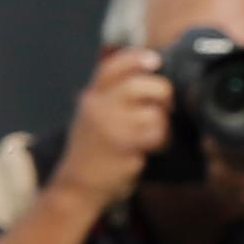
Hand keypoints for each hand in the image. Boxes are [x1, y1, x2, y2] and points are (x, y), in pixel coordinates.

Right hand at [52, 47, 171, 207]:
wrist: (77, 186)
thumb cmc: (92, 150)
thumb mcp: (93, 116)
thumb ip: (113, 96)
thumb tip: (150, 74)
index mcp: (91, 96)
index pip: (112, 67)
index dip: (136, 58)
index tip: (155, 59)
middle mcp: (98, 106)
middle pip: (140, 84)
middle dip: (163, 92)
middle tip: (166, 105)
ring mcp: (110, 125)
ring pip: (154, 111)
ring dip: (164, 123)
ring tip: (155, 134)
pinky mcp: (124, 145)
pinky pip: (158, 133)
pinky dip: (163, 140)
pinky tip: (154, 147)